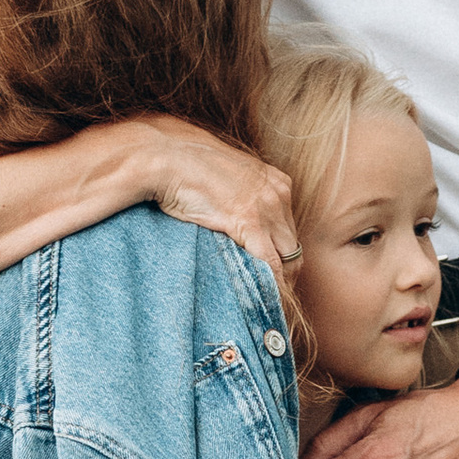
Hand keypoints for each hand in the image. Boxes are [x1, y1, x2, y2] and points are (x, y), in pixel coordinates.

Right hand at [119, 119, 300, 280]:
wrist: (165, 156)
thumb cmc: (185, 166)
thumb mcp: (224, 179)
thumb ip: (237, 199)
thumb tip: (231, 223)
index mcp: (276, 182)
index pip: (288, 230)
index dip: (280, 256)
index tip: (270, 275)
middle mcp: (278, 193)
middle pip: (293, 246)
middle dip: (284, 274)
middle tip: (268, 296)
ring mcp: (267, 207)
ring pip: (287, 259)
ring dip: (277, 283)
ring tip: (263, 303)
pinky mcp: (249, 222)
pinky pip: (269, 263)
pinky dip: (268, 284)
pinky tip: (258, 298)